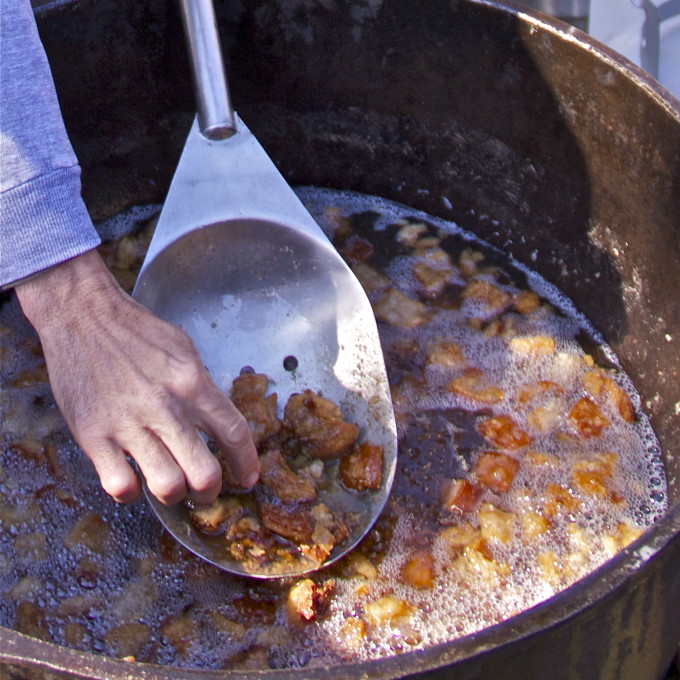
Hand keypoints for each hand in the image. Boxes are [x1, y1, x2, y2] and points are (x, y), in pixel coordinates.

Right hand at [15, 249, 258, 504]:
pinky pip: (120, 485)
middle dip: (211, 492)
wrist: (83, 316)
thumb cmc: (138, 333)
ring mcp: (127, 423)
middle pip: (204, 472)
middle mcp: (165, 406)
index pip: (234, 432)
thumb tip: (218, 423)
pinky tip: (132, 479)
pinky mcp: (92, 435)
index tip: (247, 478)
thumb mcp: (184, 351)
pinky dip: (131, 492)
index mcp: (192, 382)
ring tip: (170, 487)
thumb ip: (203, 389)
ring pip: (166, 486)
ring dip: (174, 495)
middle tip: (205, 491)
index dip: (246, 463)